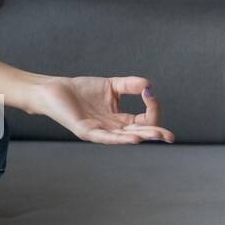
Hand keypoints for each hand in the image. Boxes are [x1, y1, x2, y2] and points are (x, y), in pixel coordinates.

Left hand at [30, 76, 175, 145]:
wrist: (54, 89)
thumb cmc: (81, 90)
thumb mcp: (111, 85)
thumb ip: (129, 85)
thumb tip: (149, 85)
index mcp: (119, 120)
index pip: (143, 121)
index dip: (151, 109)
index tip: (149, 94)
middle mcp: (112, 129)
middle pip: (138, 133)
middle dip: (154, 134)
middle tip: (170, 136)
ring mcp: (99, 132)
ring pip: (125, 137)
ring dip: (142, 136)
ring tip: (157, 136)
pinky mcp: (86, 131)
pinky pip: (106, 137)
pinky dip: (120, 138)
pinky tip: (134, 138)